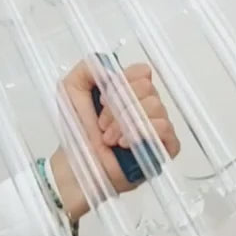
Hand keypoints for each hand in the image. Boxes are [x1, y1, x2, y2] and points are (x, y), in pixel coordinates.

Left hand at [49, 60, 179, 223]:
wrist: (75, 169)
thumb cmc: (75, 134)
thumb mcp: (70, 91)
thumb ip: (87, 69)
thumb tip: (110, 66)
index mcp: (129, 92)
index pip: (142, 72)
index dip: (123, 83)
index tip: (102, 99)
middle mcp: (146, 107)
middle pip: (149, 88)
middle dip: (119, 106)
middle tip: (102, 125)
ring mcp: (157, 128)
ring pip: (156, 107)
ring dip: (126, 123)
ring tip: (109, 139)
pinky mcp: (163, 148)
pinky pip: (165, 128)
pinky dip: (142, 132)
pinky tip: (125, 144)